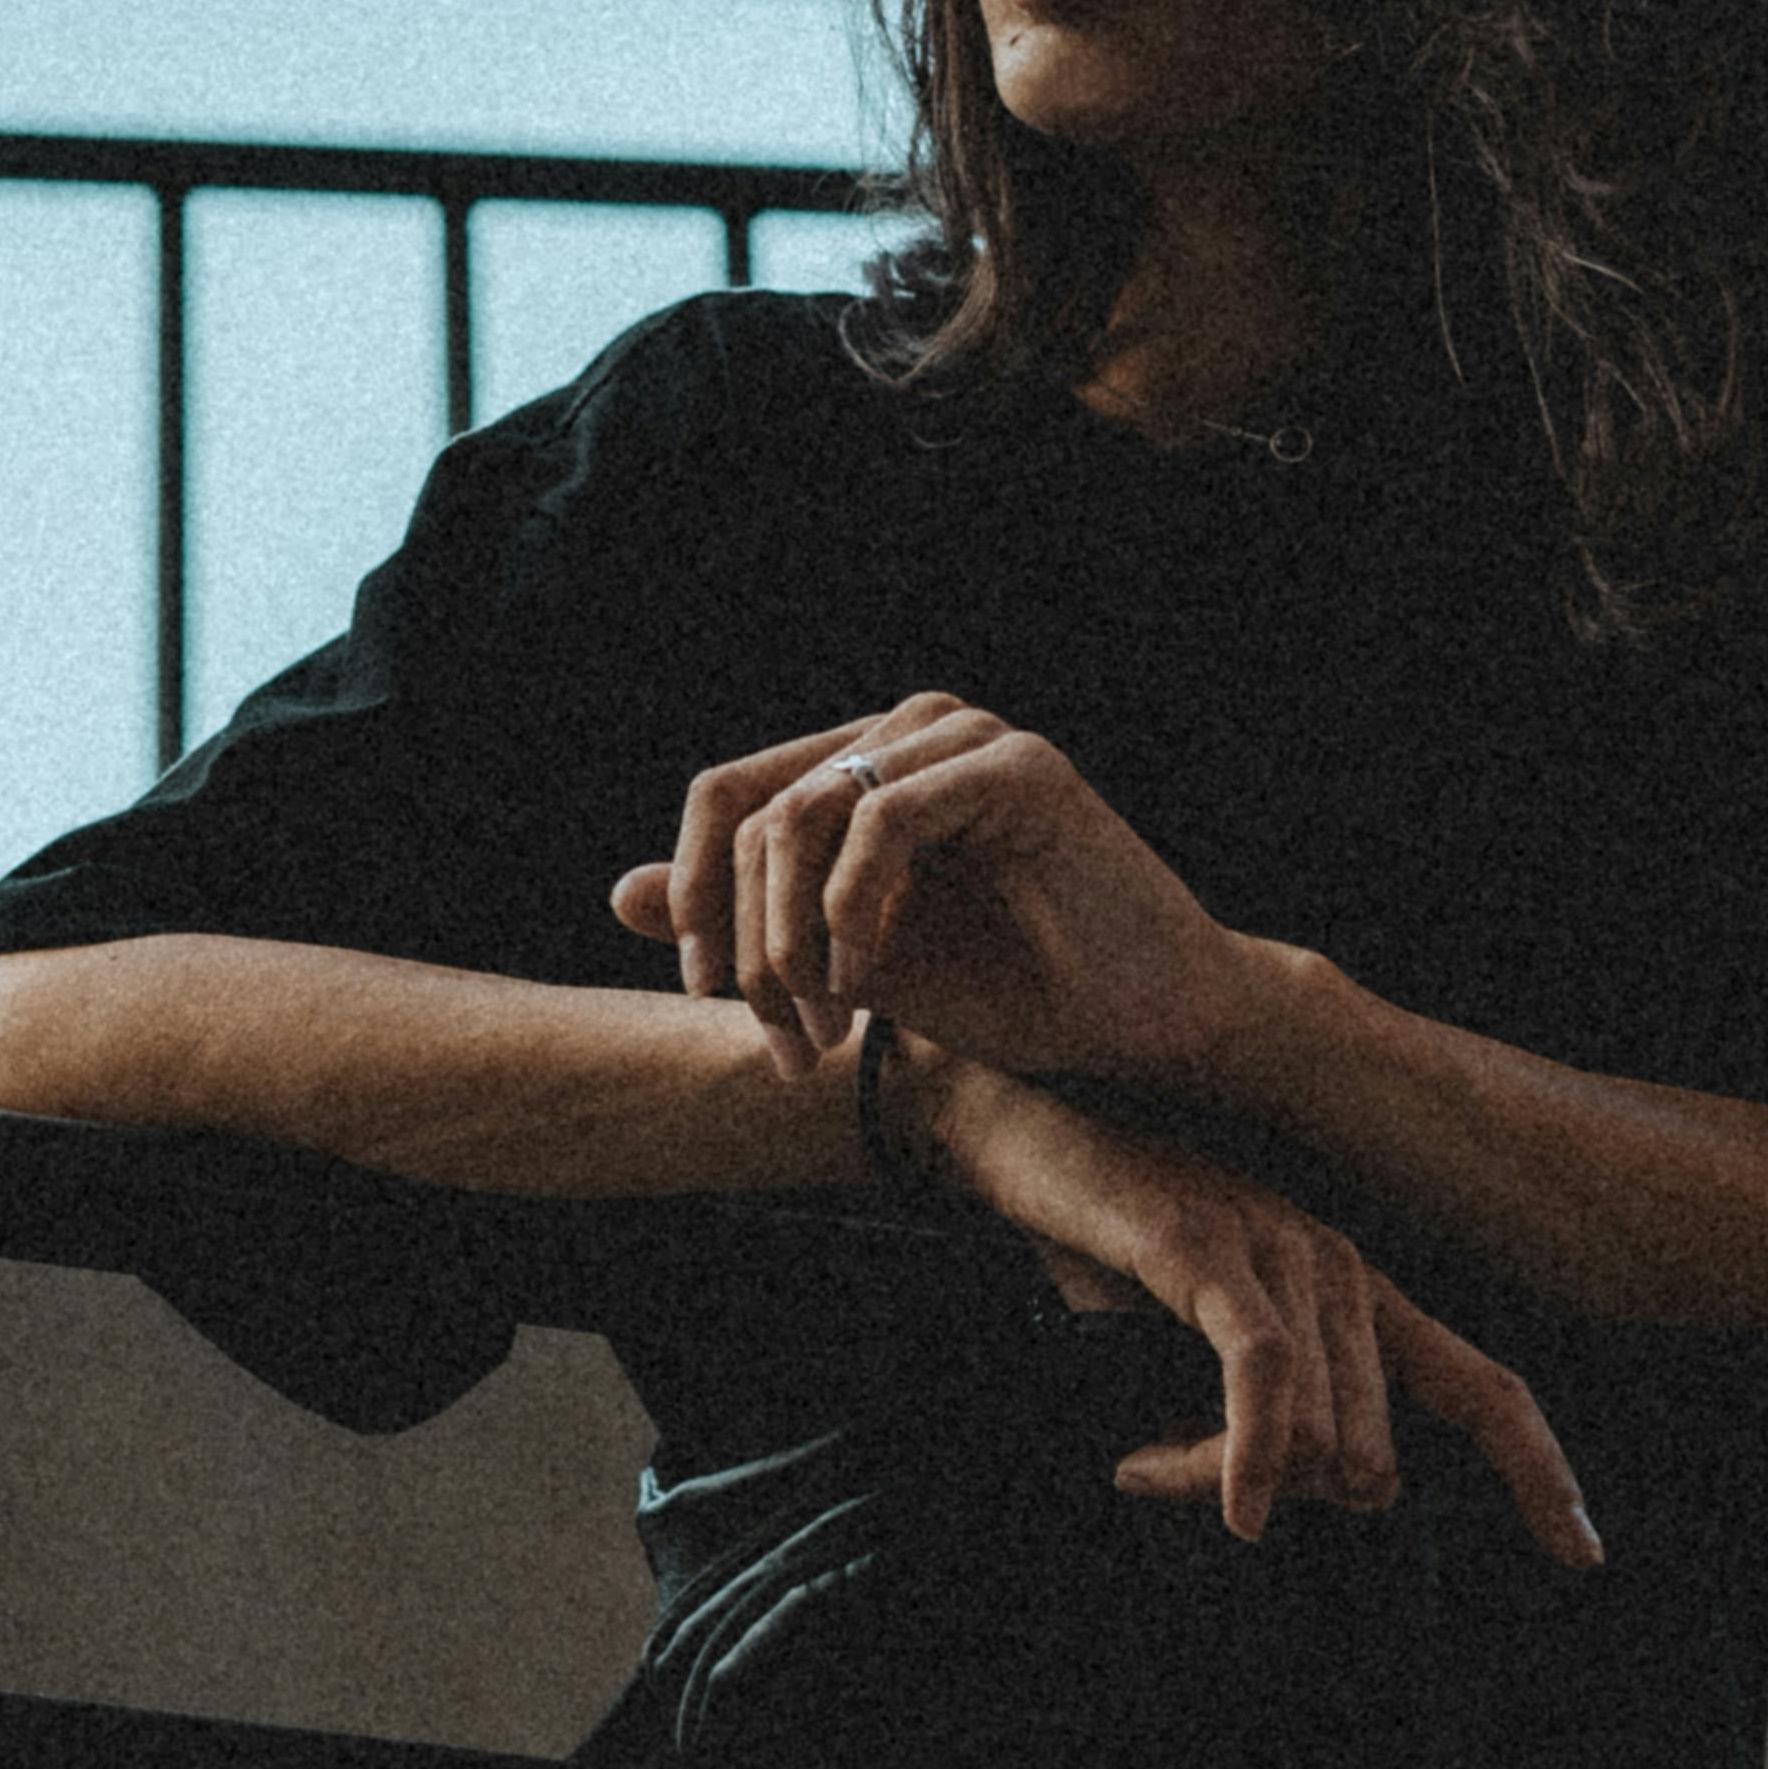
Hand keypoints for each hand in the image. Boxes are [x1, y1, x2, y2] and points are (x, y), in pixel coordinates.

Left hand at [610, 695, 1265, 1089]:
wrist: (1146, 1027)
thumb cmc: (1017, 992)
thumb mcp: (851, 965)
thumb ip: (751, 924)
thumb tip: (621, 893)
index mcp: (870, 758)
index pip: (729, 797)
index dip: (699, 903)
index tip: (720, 1005)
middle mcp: (911, 726)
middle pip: (751, 808)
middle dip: (745, 942)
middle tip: (786, 1041)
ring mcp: (965, 737)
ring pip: (803, 813)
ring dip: (791, 941)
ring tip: (827, 1025)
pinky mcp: (1018, 768)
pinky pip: (881, 819)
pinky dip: (852, 912)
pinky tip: (870, 979)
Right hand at [910, 1051, 1602, 1570]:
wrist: (1012, 1134)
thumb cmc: (1100, 1249)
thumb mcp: (1193, 1351)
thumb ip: (1256, 1421)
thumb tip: (1284, 1503)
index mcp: (1351, 1289)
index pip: (1482, 1389)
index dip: (1540, 1476)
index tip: (1582, 1559)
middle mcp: (1335, 1263)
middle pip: (1373, 1456)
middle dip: (1286, 1503)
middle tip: (1174, 1480)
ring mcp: (1274, 1247)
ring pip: (1321, 1432)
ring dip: (1227, 1482)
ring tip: (1141, 1464)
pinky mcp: (1205, 1246)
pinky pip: (1263, 1376)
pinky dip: (1248, 1456)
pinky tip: (1229, 1504)